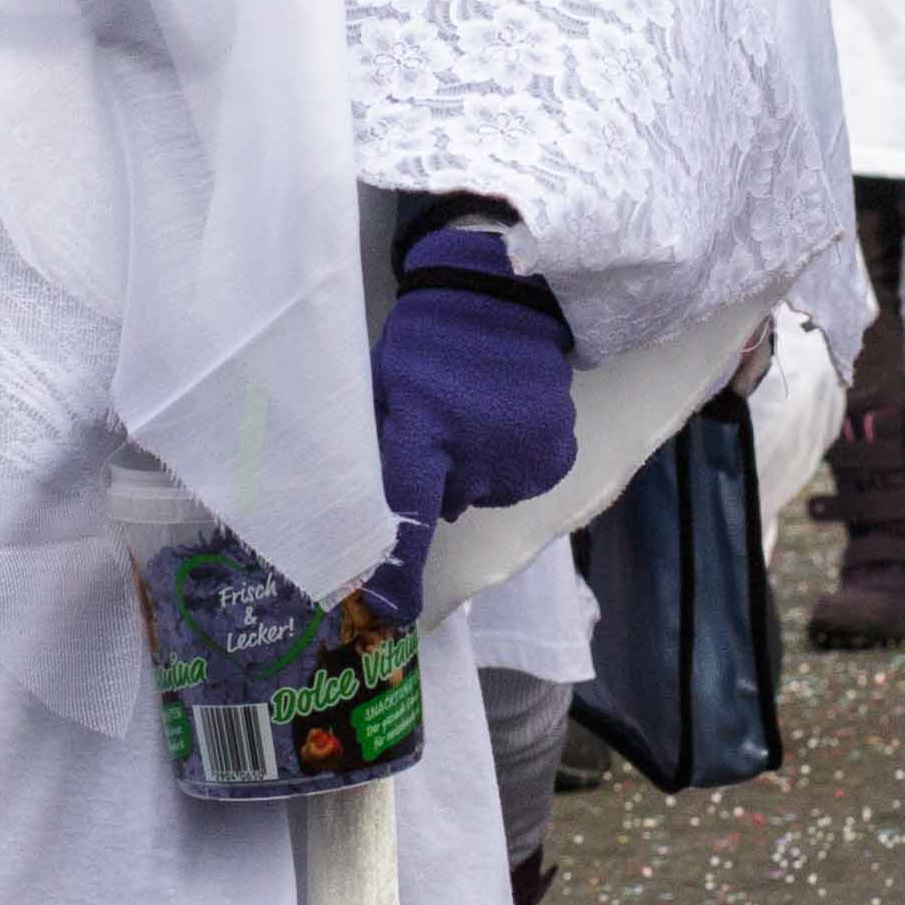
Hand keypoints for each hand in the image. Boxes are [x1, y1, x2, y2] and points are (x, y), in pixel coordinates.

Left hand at [368, 226, 578, 593]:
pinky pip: (520, 481)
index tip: (389, 611)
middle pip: (444, 502)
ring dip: (474, 469)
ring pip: (483, 493)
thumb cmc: (428, 339)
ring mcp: (521, 453)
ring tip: (476, 414)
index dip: (397, 568)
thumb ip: (376, 438)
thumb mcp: (384, 381)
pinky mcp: (555, 451)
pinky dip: (510, 463)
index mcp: (424, 427)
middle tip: (438, 429)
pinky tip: (507, 419)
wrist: (505, 293)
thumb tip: (350, 503)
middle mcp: (477, 449)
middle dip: (436, 479)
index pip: (406, 511)